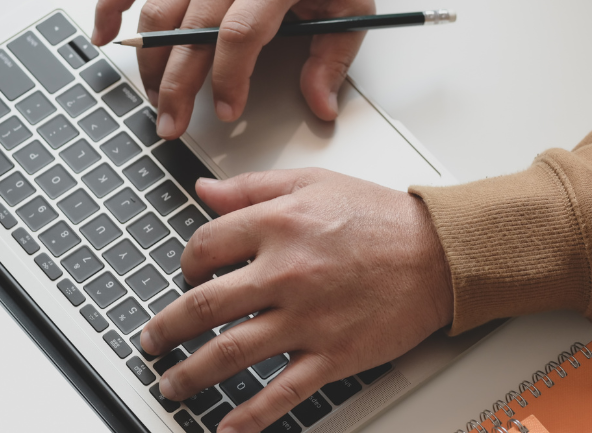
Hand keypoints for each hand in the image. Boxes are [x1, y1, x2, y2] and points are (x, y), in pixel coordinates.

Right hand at [92, 0, 373, 139]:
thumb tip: (321, 106)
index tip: (227, 111)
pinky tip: (105, 36)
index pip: (240, 34)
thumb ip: (333, 59)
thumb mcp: (351, 6)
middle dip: (178, 87)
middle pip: (192, 32)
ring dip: (150, 63)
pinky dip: (109, 5)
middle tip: (173, 124)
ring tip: (156, 100)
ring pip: (159, 14)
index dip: (228, 79)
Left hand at [138, 169, 452, 432]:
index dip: (185, 263)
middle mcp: (286, 273)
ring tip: (172, 384)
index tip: (186, 275)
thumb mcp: (316, 183)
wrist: (440, 254)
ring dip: (191, 374)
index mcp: (279, 225)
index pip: (205, 247)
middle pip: (202, 306)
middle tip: (151, 340)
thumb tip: (204, 191)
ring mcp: (308, 319)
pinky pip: (281, 392)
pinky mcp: (332, 355)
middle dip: (165, 328)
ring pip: (230, 353)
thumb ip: (254, 187)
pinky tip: (226, 426)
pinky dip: (249, 415)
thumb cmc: (383, 218)